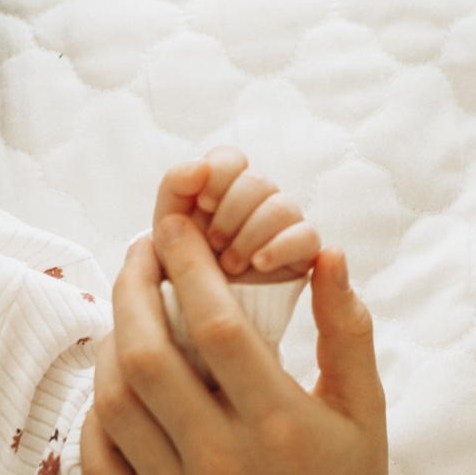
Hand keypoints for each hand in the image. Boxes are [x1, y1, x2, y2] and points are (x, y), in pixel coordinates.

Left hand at [82, 217, 461, 474]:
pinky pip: (98, 460)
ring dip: (111, 343)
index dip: (188, 265)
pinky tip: (116, 382)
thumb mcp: (364, 404)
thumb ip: (346, 325)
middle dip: (132, 289)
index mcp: (280, 424)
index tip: (174, 227)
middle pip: (148, 357)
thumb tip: (327, 251)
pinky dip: (97, 412)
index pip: (216, 325)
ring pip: (114, 403)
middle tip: (139, 254)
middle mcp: (223, 463)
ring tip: (128, 311)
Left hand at [153, 146, 319, 281]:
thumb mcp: (167, 226)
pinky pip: (308, 235)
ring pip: (284, 205)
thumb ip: (176, 186)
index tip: (203, 203)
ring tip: (229, 265)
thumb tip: (199, 166)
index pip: (231, 158)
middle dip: (231, 213)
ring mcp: (280, 226)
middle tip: (213, 243)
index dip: (219, 175)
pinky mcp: (300, 253)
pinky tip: (259, 263)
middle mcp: (256, 202)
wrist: (197, 315)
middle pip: (258, 180)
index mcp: (223, 189)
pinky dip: (281, 246)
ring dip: (251, 233)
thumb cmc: (181, 267)